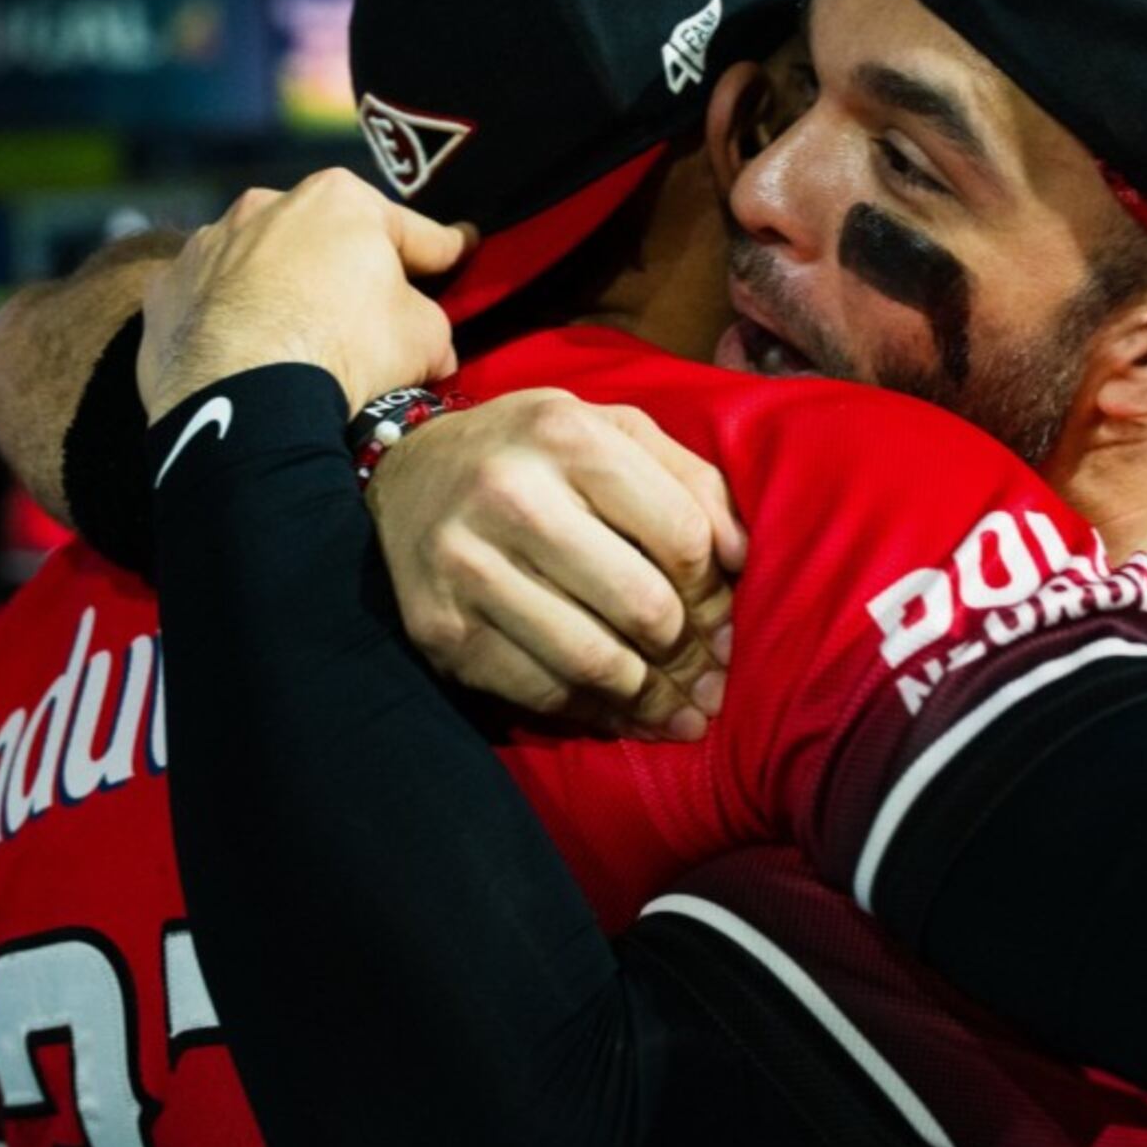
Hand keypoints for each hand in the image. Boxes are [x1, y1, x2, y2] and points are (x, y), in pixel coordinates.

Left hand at [137, 169, 468, 423]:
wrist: (246, 400)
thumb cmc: (347, 351)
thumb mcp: (424, 338)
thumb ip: (430, 326)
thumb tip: (430, 345)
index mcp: (339, 199)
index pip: (410, 229)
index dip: (442, 248)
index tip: (462, 251)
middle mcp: (266, 204)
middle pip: (324, 241)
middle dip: (347, 272)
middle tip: (370, 319)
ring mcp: (207, 245)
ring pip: (259, 266)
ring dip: (280, 292)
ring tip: (294, 343)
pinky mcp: (166, 291)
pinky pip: (209, 302)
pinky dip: (226, 321)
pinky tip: (242, 357)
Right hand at [367, 390, 747, 740]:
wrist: (404, 475)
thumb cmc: (533, 455)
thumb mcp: (609, 430)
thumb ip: (689, 479)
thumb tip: (742, 559)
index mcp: (567, 435)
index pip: (681, 536)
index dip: (716, 594)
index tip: (727, 626)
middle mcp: (511, 495)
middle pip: (641, 606)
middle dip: (690, 658)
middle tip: (713, 684)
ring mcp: (466, 566)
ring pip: (594, 661)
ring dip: (652, 700)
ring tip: (683, 716)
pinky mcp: (439, 628)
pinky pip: (539, 691)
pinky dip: (592, 714)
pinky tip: (622, 716)